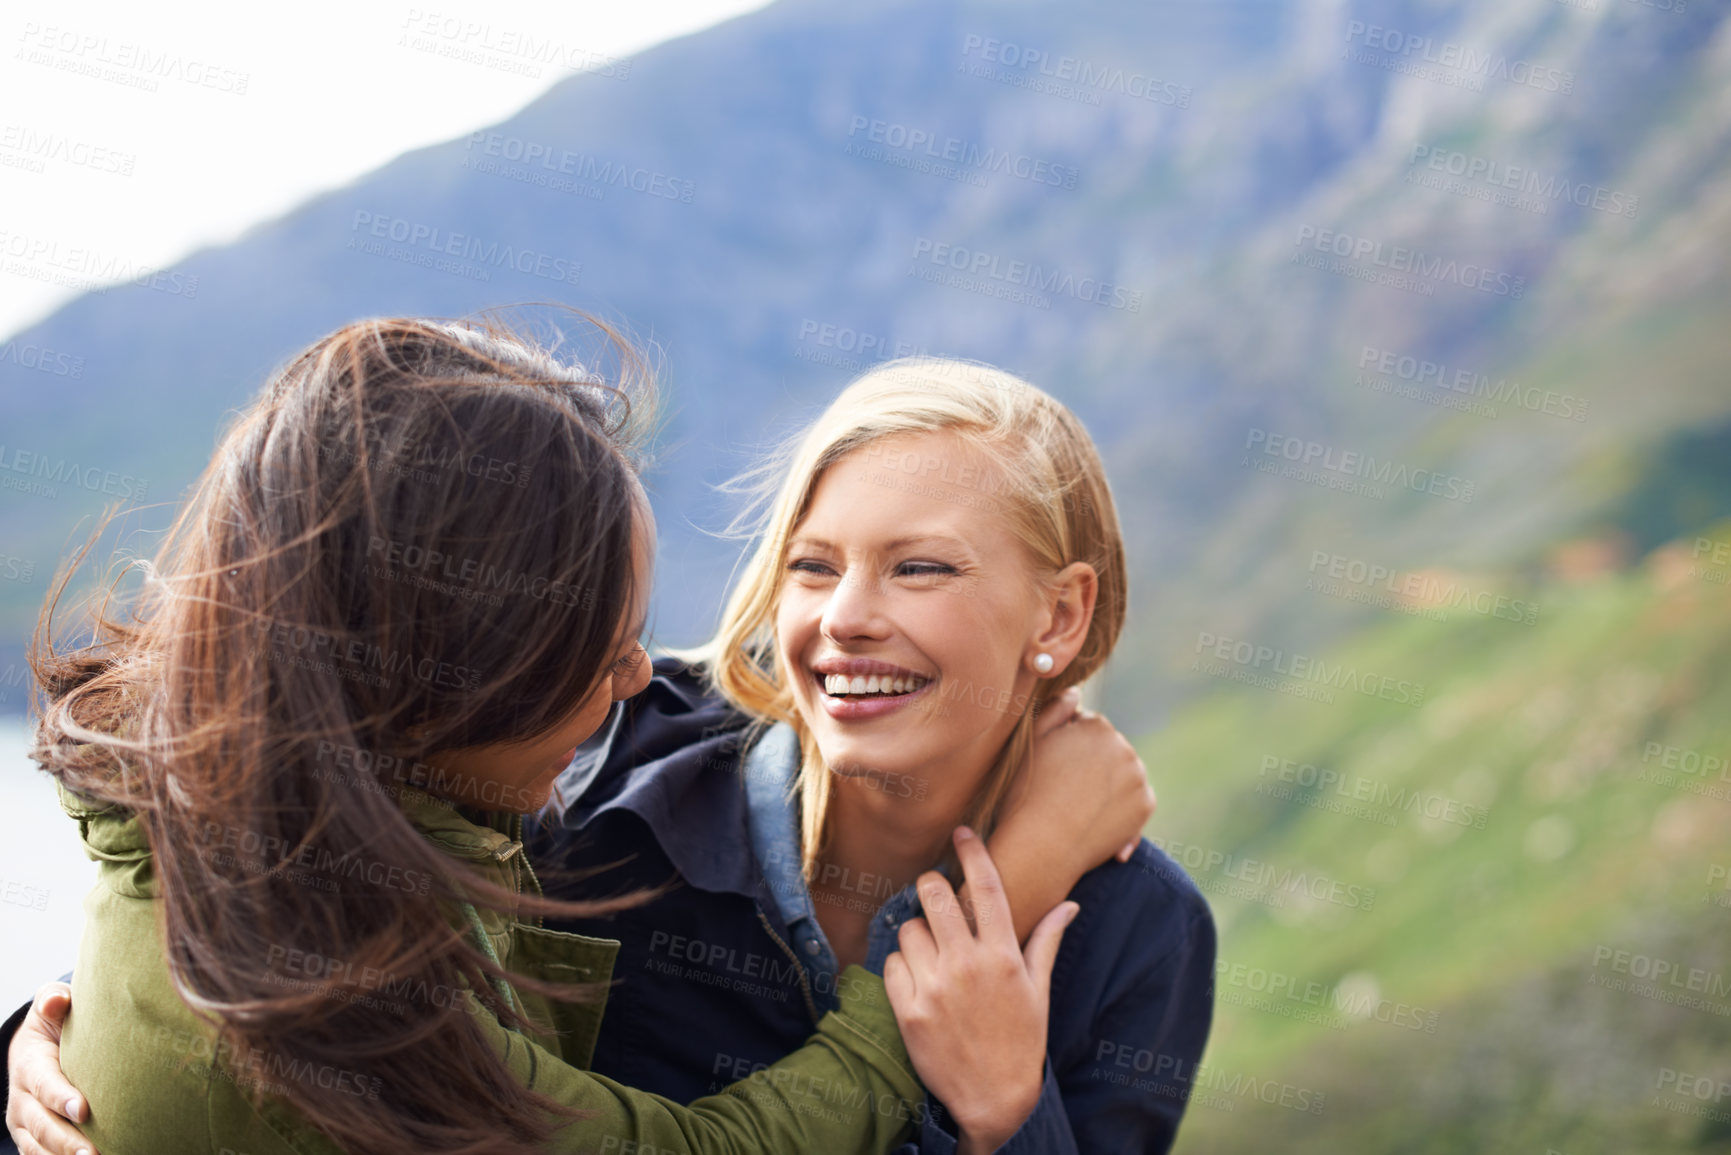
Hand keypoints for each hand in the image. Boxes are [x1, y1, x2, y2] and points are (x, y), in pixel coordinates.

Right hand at [6, 983, 94, 1154]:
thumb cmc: (56, 1024)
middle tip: (93, 1152)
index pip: (44, 1084)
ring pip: (39, 1146)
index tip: (83, 1110)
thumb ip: (53, 1002)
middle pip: (41, 1125)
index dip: (60, 1098)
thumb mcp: (51, 1008)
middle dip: (66, 1141)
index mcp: (29, 1065)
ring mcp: (24, 1122)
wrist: (38, 1048)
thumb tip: (57, 1000)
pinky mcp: (30, 1138)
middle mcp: (22, 1098)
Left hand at [885, 828, 1076, 1153]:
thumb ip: (1045, 941)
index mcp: (1003, 956)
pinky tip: (917, 983)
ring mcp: (936, 988)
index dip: (973, 852)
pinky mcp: (909, 1011)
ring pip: (909, 929)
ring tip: (931, 956)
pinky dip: (900, 968)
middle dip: (930, 886)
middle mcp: (968, 966)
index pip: (987, 888)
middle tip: (933, 893)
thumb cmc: (1021, 1041)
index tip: (962, 832)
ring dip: (916, 935)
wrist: (994, 1099)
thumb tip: (1070, 903)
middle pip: (934, 895)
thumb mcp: (1039, 991)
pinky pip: (892, 965)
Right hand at [1020, 691, 1155, 864]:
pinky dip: (1120, 810)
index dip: (1067, 746)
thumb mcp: (1031, 744)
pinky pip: (1134, 801)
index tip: (1053, 768)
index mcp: (1097, 727)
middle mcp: (1124, 747)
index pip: (1087, 727)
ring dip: (1107, 786)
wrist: (1040, 848)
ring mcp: (1138, 778)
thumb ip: (1054, 710)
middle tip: (1064, 790)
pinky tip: (1094, 824)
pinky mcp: (1145, 807)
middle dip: (1091, 765)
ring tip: (1078, 808)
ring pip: (1122, 774)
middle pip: (1108, 750)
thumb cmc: (1026, 793)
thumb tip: (1076, 692)